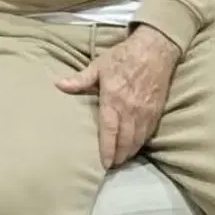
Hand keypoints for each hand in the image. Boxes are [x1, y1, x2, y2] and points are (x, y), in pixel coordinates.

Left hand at [56, 26, 180, 168]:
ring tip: (122, 160)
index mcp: (113, 99)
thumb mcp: (99, 65)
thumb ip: (80, 80)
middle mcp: (131, 109)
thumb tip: (58, 85)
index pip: (109, 132)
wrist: (155, 48)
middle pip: (125, 141)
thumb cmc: (124, 56)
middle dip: (119, 156)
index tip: (104, 163)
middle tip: (111, 166)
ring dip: (130, 152)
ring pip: (138, 140)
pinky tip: (135, 146)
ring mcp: (145, 112)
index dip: (107, 150)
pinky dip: (141, 142)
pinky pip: (148, 133)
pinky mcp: (156, 110)